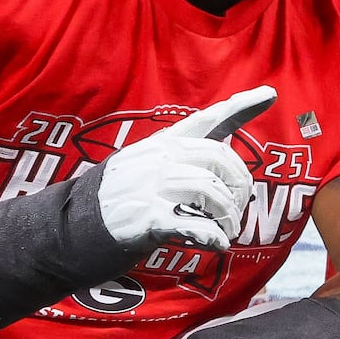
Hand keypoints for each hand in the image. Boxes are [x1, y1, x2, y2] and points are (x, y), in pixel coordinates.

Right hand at [98, 85, 273, 257]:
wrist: (69, 227)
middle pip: (220, 159)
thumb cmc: (118, 198)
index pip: (206, 119)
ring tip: (228, 230)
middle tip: (239, 207)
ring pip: (213, 191)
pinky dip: (215, 237)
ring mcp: (150, 186)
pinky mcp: (147, 218)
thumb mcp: (146, 164)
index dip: (240, 105)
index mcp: (161, 143)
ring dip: (230, 216)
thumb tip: (223, 145)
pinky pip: (196, 224)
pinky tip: (219, 245)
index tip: (270, 93)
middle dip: (240, 185)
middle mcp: (157, 159)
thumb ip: (182, 155)